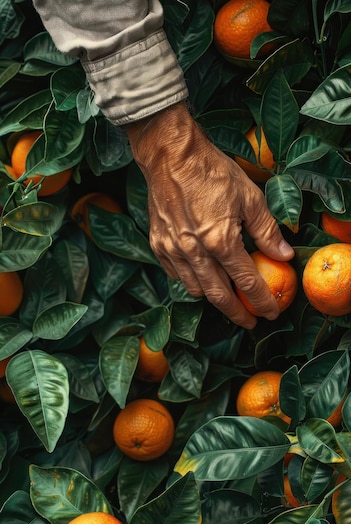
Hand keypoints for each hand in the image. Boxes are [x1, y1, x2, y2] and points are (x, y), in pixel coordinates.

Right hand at [126, 103, 293, 328]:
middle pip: (217, 295)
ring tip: (226, 298)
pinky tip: (200, 276)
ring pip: (194, 289)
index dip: (261, 301)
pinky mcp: (158, 244)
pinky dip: (189, 281)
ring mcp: (172, 250)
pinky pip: (175, 275)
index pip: (246, 281)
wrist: (170, 155)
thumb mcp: (249, 197)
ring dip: (212, 298)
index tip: (270, 313)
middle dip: (236, 313)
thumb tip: (283, 254)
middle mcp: (194, 252)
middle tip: (249, 321)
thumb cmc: (211, 171)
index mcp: (220, 241)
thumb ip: (266, 230)